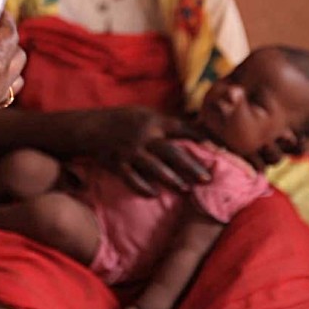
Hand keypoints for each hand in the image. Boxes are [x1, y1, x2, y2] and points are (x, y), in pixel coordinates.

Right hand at [83, 107, 210, 195]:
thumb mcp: (145, 114)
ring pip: (153, 167)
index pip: (182, 128)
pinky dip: (142, 186)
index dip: (200, 137)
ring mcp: (129, 150)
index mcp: (153, 121)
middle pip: (172, 152)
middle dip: (191, 166)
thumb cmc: (124, 121)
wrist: (91, 127)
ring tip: (186, 189)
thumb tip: (197, 130)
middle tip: (207, 178)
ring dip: (171, 179)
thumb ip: (167, 124)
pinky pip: (131, 177)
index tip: (217, 148)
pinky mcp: (117, 163)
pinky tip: (154, 194)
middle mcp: (143, 135)